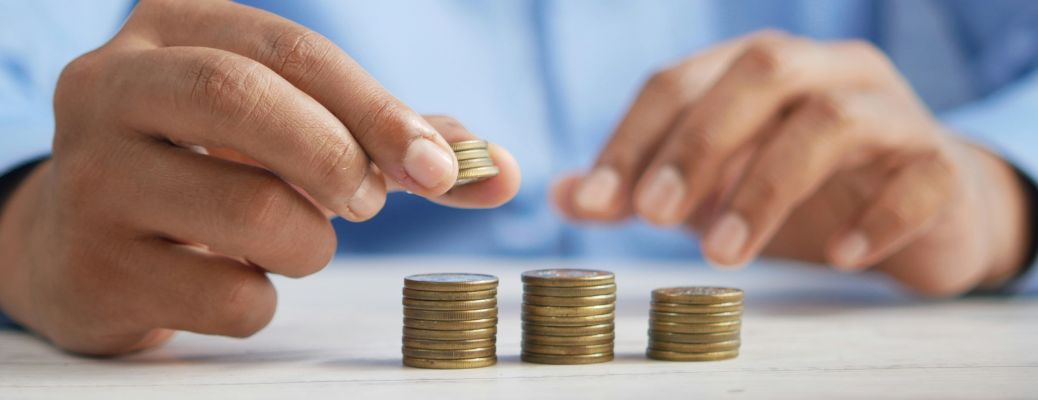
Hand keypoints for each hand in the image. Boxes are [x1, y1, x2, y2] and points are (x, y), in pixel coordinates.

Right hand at [0, 0, 518, 354]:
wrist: (81, 240)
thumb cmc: (210, 169)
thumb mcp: (287, 127)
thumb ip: (392, 140)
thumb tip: (500, 171)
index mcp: (172, 29)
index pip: (291, 51)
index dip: (377, 109)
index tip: (441, 168)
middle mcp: (113, 88)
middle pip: (243, 99)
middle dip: (336, 157)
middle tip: (368, 200)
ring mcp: (90, 178)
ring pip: (248, 212)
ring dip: (309, 242)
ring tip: (294, 239)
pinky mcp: (92, 267)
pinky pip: (226, 296)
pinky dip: (263, 299)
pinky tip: (235, 278)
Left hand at [553, 31, 1029, 295]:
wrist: (923, 210)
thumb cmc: (804, 189)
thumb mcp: (713, 187)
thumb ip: (643, 187)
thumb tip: (563, 196)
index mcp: (759, 69)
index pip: (681, 80)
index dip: (633, 138)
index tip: (595, 201)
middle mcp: (825, 72)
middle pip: (759, 73)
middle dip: (698, 143)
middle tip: (654, 216)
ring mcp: (890, 112)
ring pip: (832, 121)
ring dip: (767, 187)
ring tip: (724, 255)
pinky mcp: (940, 165)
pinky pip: (917, 177)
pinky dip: (876, 217)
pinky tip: (838, 256)